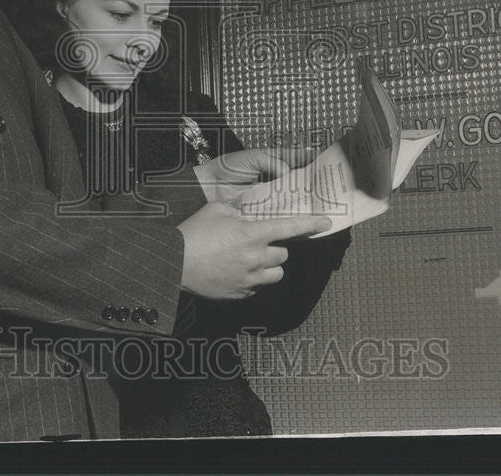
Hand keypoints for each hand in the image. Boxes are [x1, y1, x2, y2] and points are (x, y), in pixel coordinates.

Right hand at [177, 202, 331, 298]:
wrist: (174, 263)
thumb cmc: (194, 232)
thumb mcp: (216, 208)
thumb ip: (238, 207)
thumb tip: (247, 208)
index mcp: (252, 233)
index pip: (290, 228)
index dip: (311, 225)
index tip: (326, 223)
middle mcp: (255, 257)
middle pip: (283, 254)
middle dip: (275, 248)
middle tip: (257, 242)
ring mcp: (249, 279)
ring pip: (275, 273)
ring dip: (269, 266)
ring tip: (249, 259)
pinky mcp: (240, 294)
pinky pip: (257, 287)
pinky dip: (253, 280)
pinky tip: (235, 271)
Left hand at [193, 146, 317, 205]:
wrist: (210, 186)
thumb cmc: (229, 167)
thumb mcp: (253, 158)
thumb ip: (273, 162)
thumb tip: (288, 171)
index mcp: (272, 162)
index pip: (295, 158)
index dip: (309, 158)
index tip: (326, 158)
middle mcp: (275, 179)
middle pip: (298, 180)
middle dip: (312, 182)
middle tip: (329, 184)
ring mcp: (271, 194)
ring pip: (292, 197)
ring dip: (304, 200)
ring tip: (321, 202)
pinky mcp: (265, 209)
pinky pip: (280, 211)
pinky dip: (290, 214)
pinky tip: (302, 217)